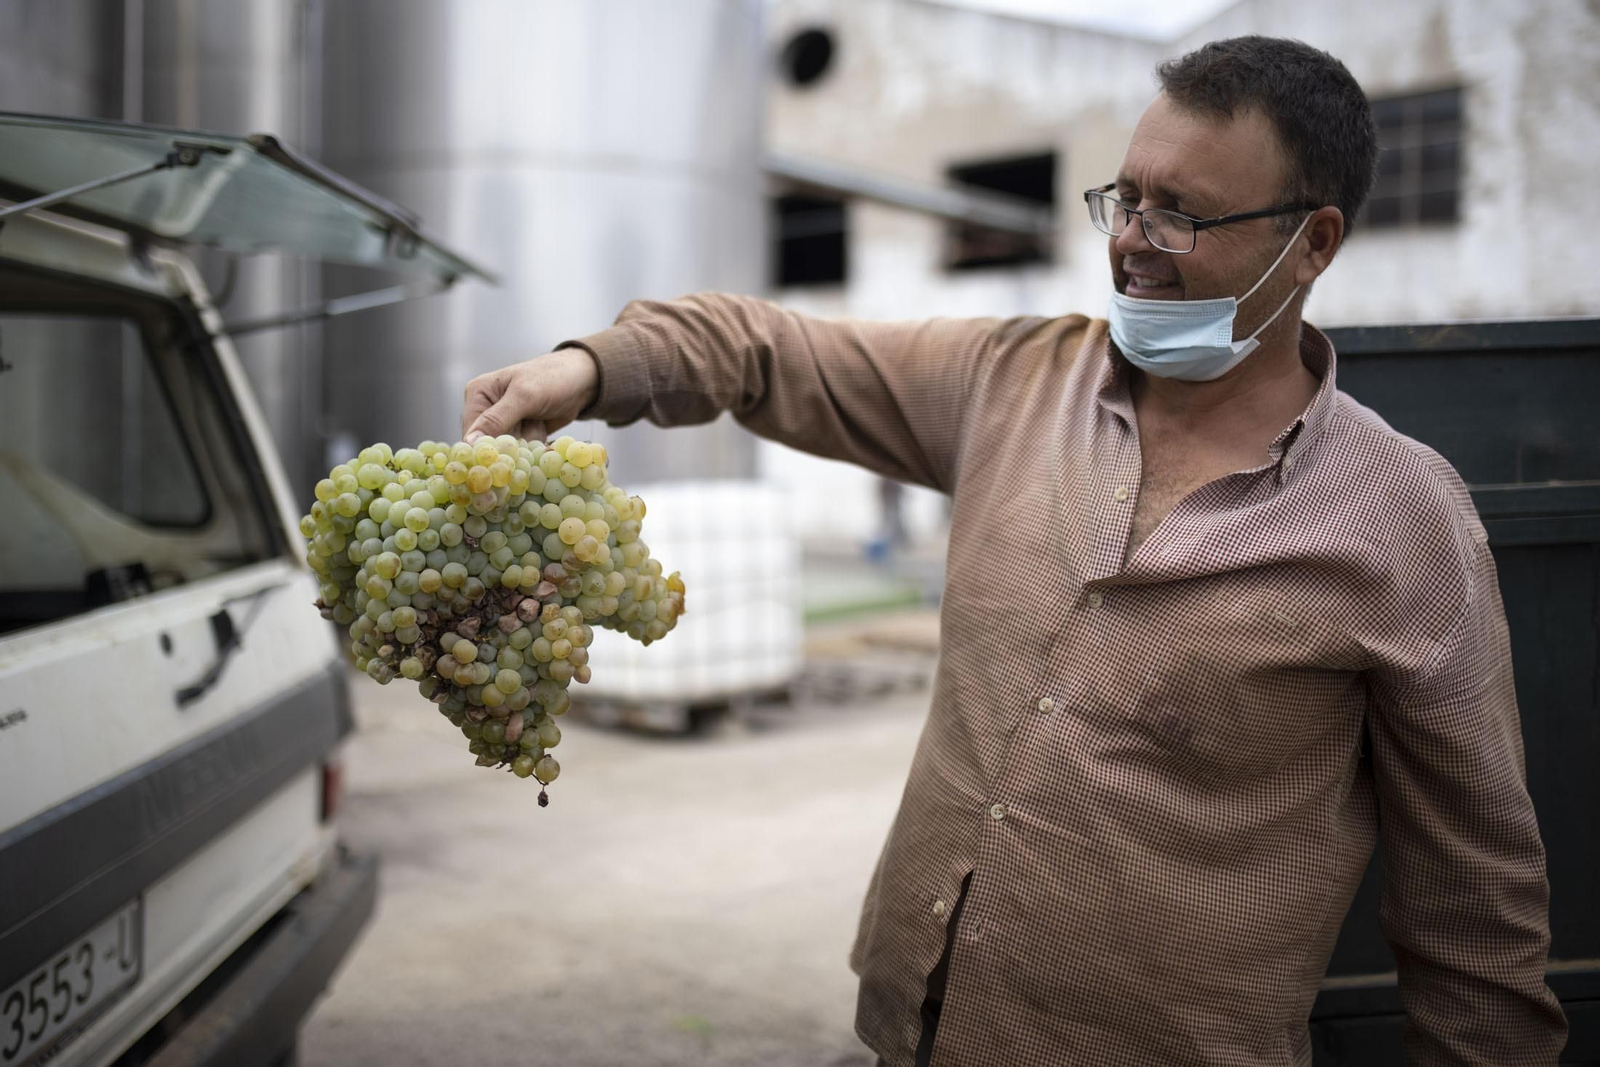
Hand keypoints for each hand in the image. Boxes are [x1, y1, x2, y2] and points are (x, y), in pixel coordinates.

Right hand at [461, 348, 599, 442]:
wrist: (583, 379)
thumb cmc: (552, 378)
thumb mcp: (524, 396)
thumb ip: (497, 419)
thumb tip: (470, 442)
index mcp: (478, 395)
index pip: (471, 433)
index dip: (484, 451)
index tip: (501, 462)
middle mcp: (487, 411)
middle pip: (489, 446)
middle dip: (511, 448)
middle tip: (529, 437)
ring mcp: (505, 424)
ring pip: (508, 451)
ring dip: (527, 446)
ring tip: (539, 424)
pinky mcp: (522, 434)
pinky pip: (523, 452)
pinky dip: (536, 448)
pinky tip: (545, 434)